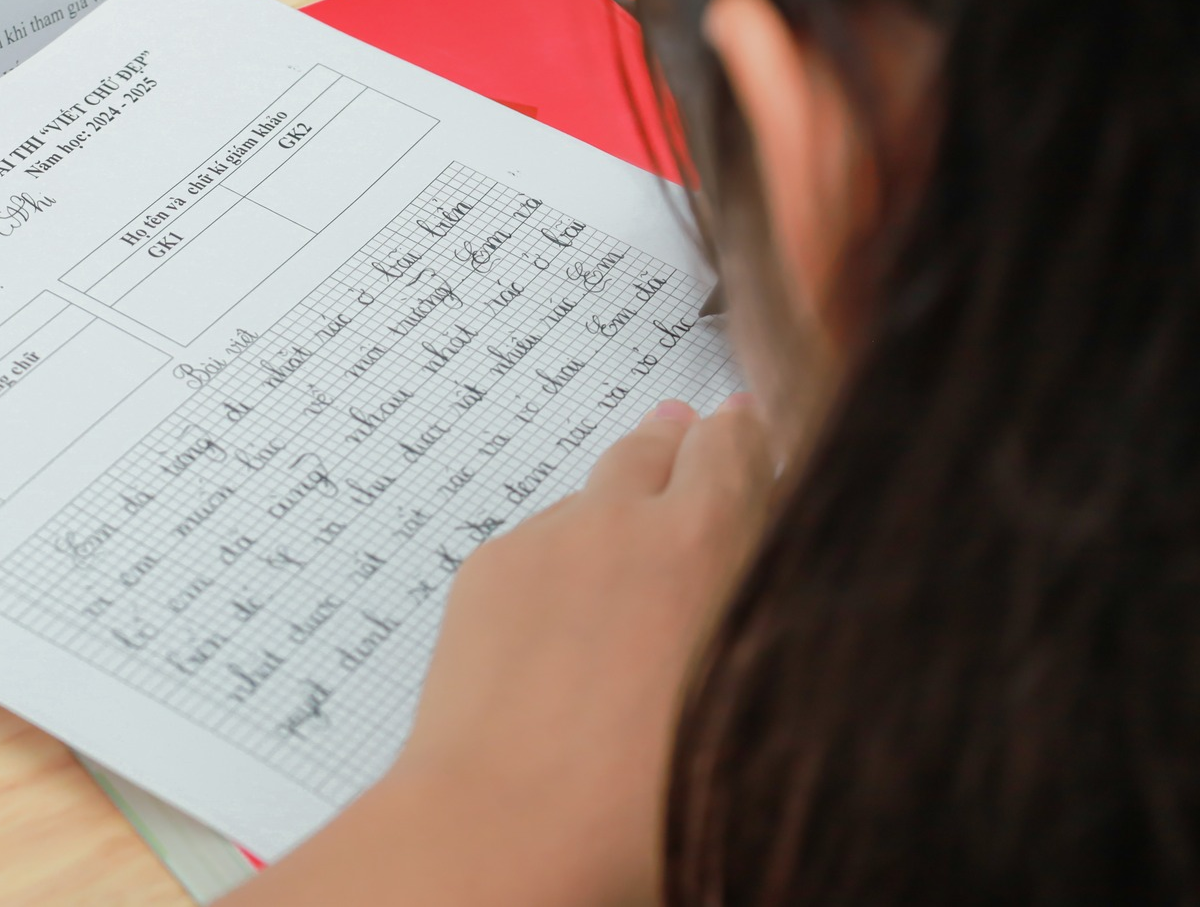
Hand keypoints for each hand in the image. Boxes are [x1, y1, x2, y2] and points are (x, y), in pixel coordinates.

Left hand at [226, 395, 774, 906]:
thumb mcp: (753, 711)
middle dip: (680, 446)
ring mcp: (548, 541)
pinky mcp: (489, 570)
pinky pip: (537, 543)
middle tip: (690, 432)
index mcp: (709, 544)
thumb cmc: (649, 802)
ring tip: (628, 512)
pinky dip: (558, 559)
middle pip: (657, 450)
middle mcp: (624, 522)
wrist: (507, 825)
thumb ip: (763, 625)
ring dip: (616, 503)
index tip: (749, 428)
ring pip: (591, 496)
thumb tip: (758, 599)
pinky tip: (563, 609)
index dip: (745, 436)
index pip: (735, 448)